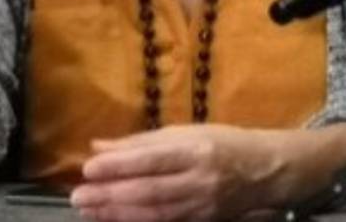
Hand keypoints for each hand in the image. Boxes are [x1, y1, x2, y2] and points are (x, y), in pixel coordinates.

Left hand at [72, 124, 285, 221]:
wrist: (267, 171)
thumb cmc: (226, 143)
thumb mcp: (190, 132)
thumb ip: (143, 141)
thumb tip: (100, 146)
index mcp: (197, 150)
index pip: (153, 159)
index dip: (120, 165)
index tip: (89, 168)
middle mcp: (199, 179)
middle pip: (149, 190)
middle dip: (110, 195)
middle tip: (77, 195)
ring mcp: (200, 205)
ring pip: (153, 213)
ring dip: (116, 213)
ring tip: (87, 210)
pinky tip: (113, 220)